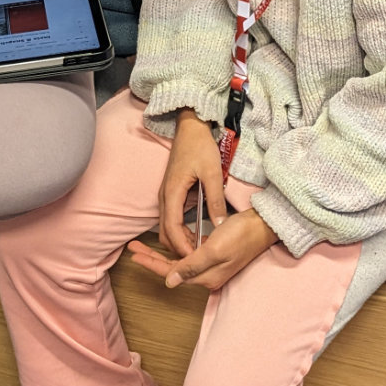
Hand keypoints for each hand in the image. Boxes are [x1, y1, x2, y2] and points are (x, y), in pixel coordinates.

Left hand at [127, 207, 277, 291]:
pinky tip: (171, 242)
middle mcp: (208, 275)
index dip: (151, 263)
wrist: (264, 226)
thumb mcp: (214, 250)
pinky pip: (190, 256)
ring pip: (180, 262)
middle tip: (133, 247)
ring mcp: (213, 266)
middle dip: (152, 258)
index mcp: (206, 276)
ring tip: (145, 246)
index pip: (171, 272)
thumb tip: (169, 281)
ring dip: (162, 253)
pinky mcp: (216, 256)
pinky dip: (177, 249)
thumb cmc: (241, 235)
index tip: (134, 254)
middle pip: (173, 268)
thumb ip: (191, 266)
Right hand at [157, 110, 229, 256]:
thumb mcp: (212, 173)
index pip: (172, 229)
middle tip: (199, 259)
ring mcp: (166, 195)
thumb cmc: (200, 147)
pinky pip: (170, 219)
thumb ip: (216, 199)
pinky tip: (196, 233)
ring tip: (199, 248)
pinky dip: (179, 231)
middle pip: (165, 232)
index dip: (182, 247)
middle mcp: (164, 197)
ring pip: (166, 227)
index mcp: (172, 193)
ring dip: (179, 240)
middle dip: (179, 249)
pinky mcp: (170, 193)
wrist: (190, 127)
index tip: (196, 258)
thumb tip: (220, 224)